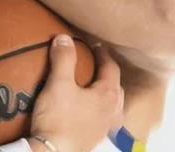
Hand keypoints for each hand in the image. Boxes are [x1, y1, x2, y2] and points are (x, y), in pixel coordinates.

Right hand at [28, 35, 123, 151]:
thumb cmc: (59, 117)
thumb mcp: (58, 83)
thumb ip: (63, 58)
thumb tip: (64, 37)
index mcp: (108, 96)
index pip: (111, 68)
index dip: (103, 54)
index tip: (94, 44)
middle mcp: (112, 112)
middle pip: (116, 87)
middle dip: (107, 73)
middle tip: (94, 62)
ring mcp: (104, 128)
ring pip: (112, 105)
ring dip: (104, 93)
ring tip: (91, 86)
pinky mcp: (94, 138)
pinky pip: (102, 118)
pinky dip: (97, 108)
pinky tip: (86, 109)